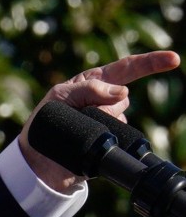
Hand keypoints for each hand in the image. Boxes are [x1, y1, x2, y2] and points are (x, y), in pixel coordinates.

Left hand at [19, 50, 181, 191]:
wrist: (42, 157)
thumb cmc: (47, 120)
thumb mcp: (60, 96)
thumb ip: (89, 89)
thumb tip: (123, 91)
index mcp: (95, 81)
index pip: (127, 67)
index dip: (151, 62)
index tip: (174, 59)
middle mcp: (106, 98)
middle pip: (123, 98)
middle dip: (102, 106)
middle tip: (78, 112)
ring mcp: (111, 119)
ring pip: (121, 118)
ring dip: (101, 122)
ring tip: (79, 127)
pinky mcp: (113, 138)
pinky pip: (121, 137)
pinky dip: (108, 138)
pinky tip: (92, 140)